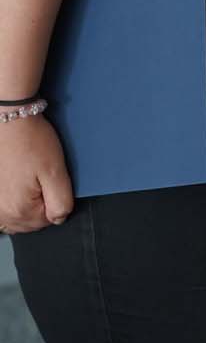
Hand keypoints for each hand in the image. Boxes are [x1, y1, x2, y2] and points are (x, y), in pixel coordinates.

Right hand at [0, 115, 74, 232]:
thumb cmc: (31, 141)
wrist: (10, 121)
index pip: (48, 220)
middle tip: (38, 176)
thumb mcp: (56, 171)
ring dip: (24, 204)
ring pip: (16, 217)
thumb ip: (61, 202)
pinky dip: (11, 202)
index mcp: (20, 211)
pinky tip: (15, 184)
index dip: (54, 200)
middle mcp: (2, 213)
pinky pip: (3, 211)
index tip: (49, 180)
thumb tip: (59, 218)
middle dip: (39, 203)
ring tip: (26, 177)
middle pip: (30, 221)